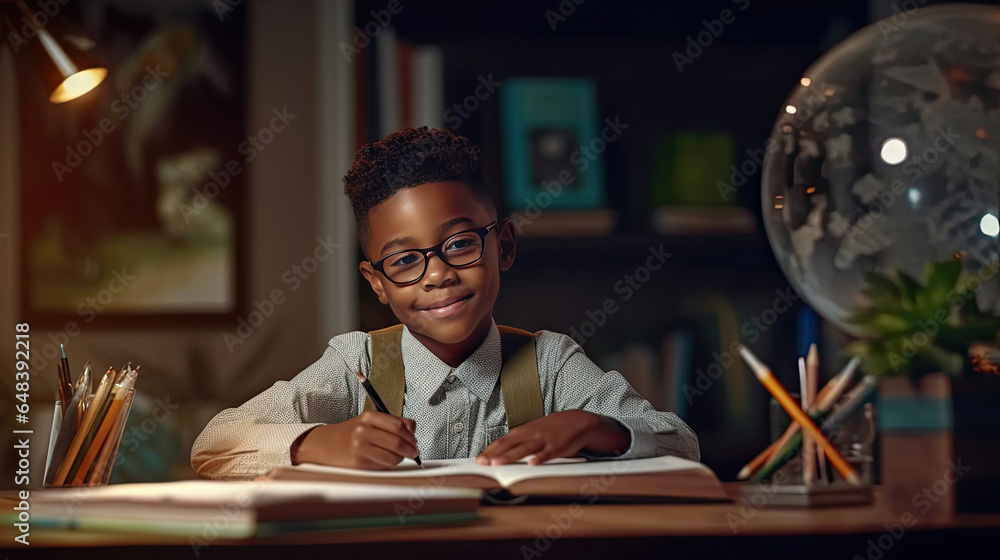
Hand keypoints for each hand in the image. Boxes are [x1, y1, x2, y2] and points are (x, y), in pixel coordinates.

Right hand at [296, 411, 418, 469]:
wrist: (327, 444)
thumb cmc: (352, 432)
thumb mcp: (369, 421)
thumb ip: (392, 422)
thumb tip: (413, 429)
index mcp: (368, 417)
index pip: (398, 425)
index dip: (411, 435)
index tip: (415, 441)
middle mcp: (363, 431)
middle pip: (397, 442)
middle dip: (410, 449)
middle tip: (414, 452)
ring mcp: (360, 447)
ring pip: (392, 457)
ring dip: (401, 459)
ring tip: (400, 457)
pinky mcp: (358, 462)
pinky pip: (383, 466)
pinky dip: (390, 464)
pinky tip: (388, 461)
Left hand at [475, 410, 630, 465]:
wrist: (576, 420)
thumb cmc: (550, 429)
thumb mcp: (532, 431)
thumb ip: (518, 441)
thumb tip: (501, 452)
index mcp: (523, 431)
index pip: (503, 441)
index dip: (490, 450)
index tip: (479, 460)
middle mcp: (531, 434)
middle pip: (510, 444)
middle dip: (495, 454)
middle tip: (483, 463)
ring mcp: (544, 440)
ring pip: (525, 448)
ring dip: (511, 456)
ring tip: (498, 463)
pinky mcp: (557, 447)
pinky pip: (547, 453)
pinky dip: (540, 458)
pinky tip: (533, 463)